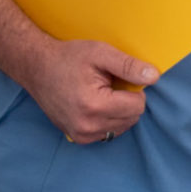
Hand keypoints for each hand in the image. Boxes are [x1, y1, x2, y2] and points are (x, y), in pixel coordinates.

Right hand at [20, 38, 158, 142]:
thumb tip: (154, 77)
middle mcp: (88, 126)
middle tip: (108, 85)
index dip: (134, 90)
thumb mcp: (100, 53)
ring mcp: (82, 135)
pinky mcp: (78, 138)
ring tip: (100, 94)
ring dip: (119, 112)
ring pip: (122, 128)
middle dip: (127, 101)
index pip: (138, 106)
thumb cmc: (67, 58)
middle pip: (132, 119)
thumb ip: (129, 66)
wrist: (36, 68)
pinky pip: (108, 132)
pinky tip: (94, 104)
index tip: (118, 78)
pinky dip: (108, 120)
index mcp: (95, 105)